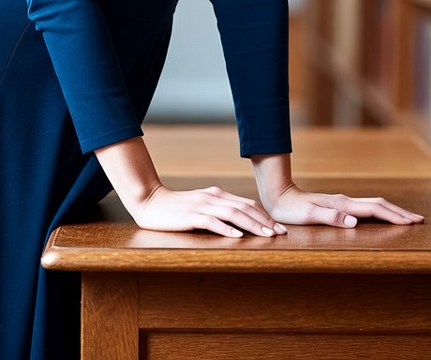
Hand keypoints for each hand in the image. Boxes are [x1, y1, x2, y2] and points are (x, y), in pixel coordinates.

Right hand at [129, 183, 288, 238]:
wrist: (150, 201)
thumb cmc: (176, 208)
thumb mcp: (201, 206)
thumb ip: (218, 211)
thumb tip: (240, 224)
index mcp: (216, 194)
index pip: (247, 204)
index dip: (265, 215)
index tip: (279, 228)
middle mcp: (212, 196)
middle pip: (245, 208)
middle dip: (265, 221)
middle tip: (281, 234)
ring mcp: (202, 205)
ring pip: (233, 214)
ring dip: (252, 225)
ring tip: (266, 235)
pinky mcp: (190, 215)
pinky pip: (212, 222)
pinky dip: (226, 229)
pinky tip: (237, 237)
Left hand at [263, 182, 424, 228]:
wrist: (278, 195)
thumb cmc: (291, 209)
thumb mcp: (308, 215)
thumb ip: (330, 217)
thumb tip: (354, 221)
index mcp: (343, 204)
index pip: (374, 209)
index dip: (394, 216)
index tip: (413, 222)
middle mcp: (345, 201)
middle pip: (379, 204)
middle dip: (399, 212)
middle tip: (419, 220)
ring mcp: (342, 202)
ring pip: (373, 205)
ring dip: (391, 211)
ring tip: (406, 219)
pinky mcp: (338, 206)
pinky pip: (365, 209)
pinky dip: (379, 213)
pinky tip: (380, 218)